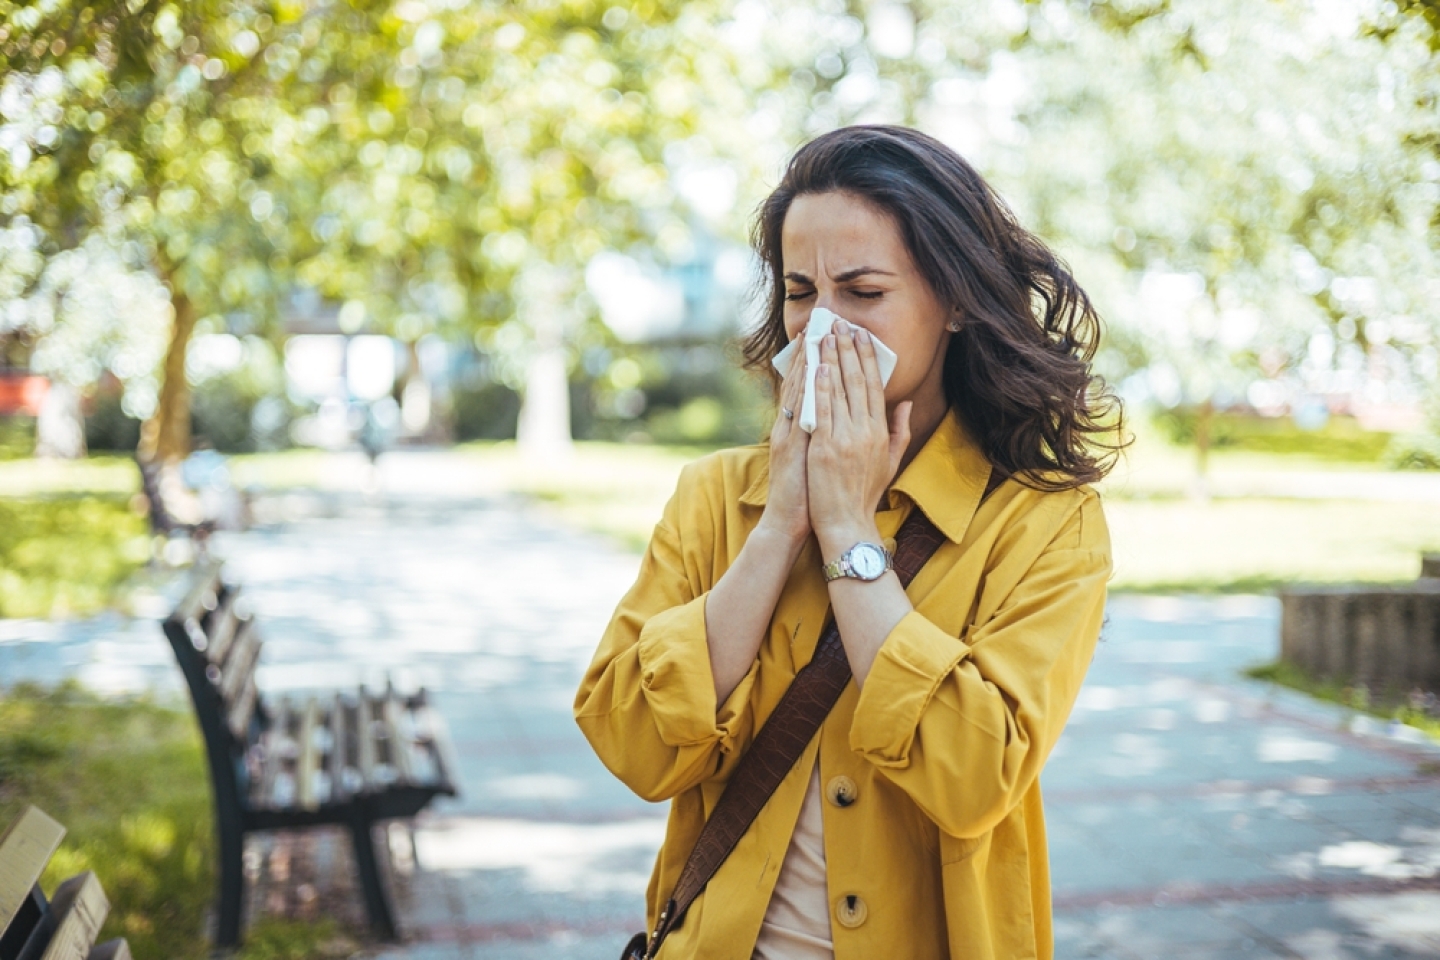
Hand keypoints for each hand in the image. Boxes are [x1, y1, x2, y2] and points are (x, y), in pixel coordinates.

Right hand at [757, 341, 810, 543]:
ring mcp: (787, 434)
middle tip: (821, 323)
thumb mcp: (818, 460)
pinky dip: (803, 388)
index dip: (816, 362)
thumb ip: (826, 436)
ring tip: (814, 335)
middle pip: (799, 382)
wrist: (788, 522)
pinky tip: (811, 369)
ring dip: (805, 362)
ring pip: (796, 390)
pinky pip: (796, 411)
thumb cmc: (808, 495)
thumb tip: (841, 418)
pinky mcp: (787, 445)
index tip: (827, 337)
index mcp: (798, 429)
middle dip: (811, 352)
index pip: (808, 388)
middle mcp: (789, 426)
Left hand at [806, 321, 911, 552]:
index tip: (861, 336)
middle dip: (849, 350)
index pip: (874, 386)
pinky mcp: (824, 448)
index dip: (867, 358)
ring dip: (832, 360)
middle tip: (841, 324)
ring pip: (839, 391)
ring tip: (825, 336)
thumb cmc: (865, 494)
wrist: (847, 523)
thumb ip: (899, 430)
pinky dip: (820, 388)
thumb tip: (906, 402)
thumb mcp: (890, 461)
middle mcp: (865, 431)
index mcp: (880, 432)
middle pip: (857, 381)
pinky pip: (822, 411)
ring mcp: (844, 439)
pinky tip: (817, 367)